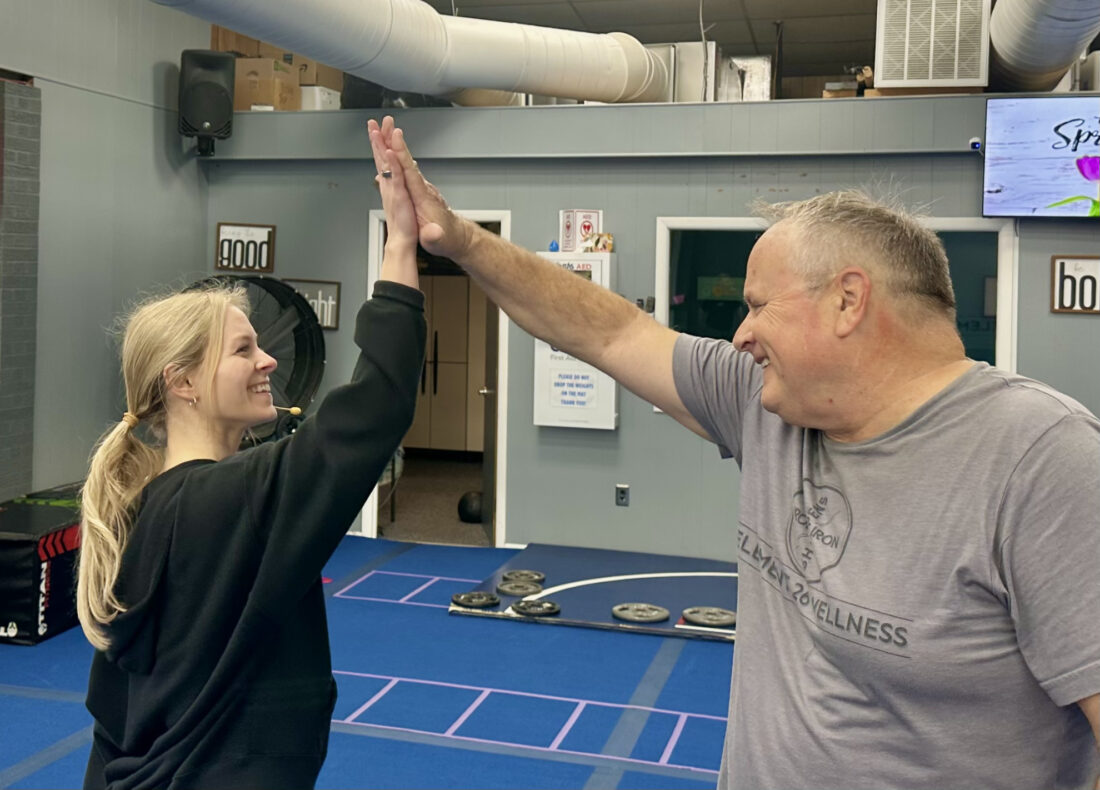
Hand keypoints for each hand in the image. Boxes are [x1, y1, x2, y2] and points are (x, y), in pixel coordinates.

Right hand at [370, 115, 471, 260]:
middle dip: (394, 140)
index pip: (409, 171)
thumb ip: (434, 236)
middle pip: (405, 159)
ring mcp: (420, 186)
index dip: (402, 155)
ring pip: (404, 161)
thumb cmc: (446, 238)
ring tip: (382, 128)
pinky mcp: (417, 189)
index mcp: (422, 196)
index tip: (395, 138)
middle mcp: (422, 187)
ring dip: (393, 144)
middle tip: (384, 122)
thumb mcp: (438, 241)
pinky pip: (404, 167)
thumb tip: (433, 234)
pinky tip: (387, 150)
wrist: (456, 236)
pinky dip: (395, 156)